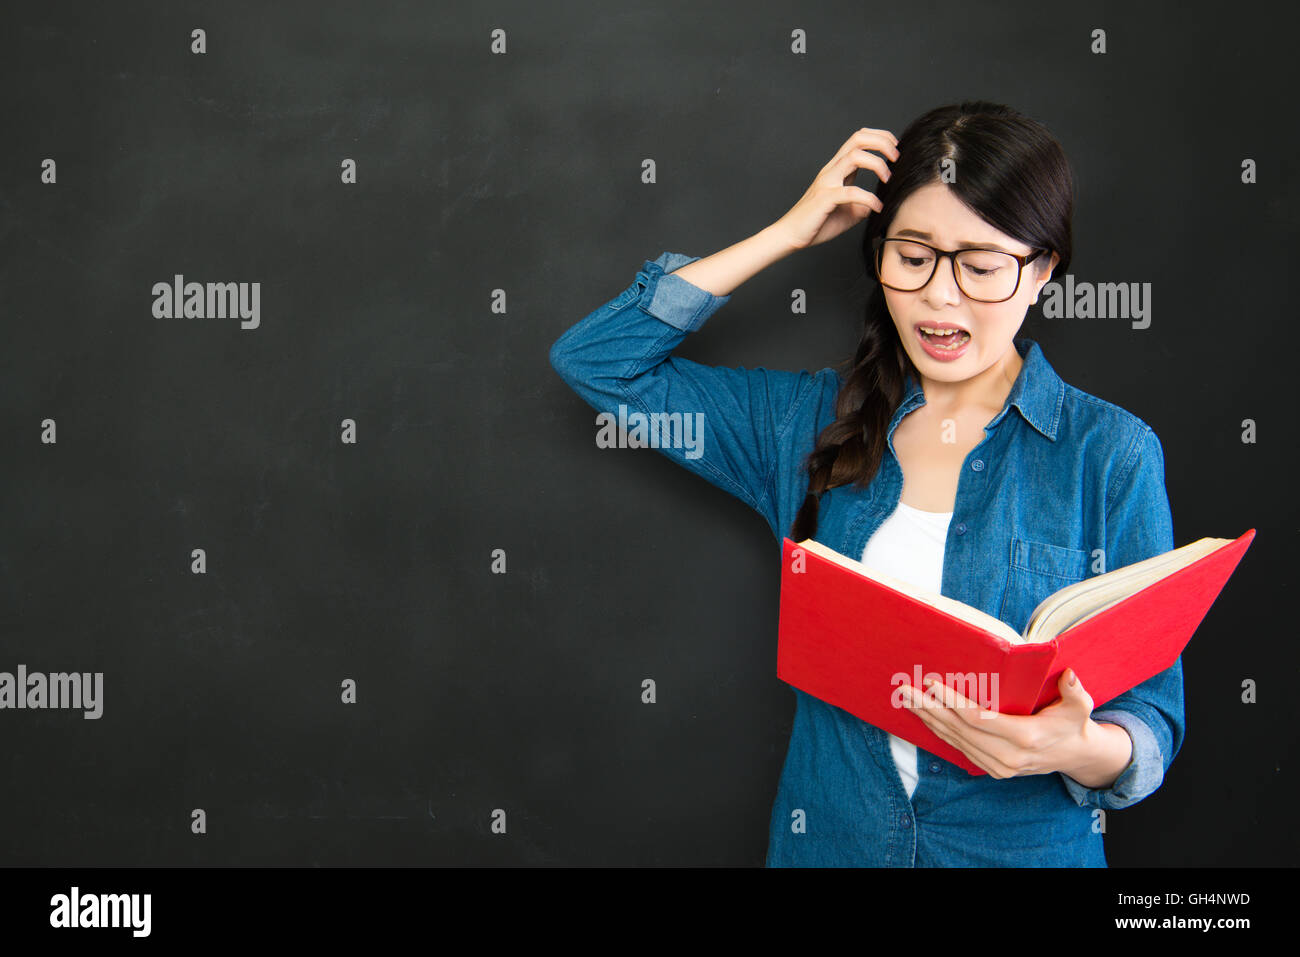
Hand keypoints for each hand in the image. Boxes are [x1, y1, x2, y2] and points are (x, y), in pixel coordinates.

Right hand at [771, 127, 899, 250]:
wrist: (791, 235)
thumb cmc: (817, 223)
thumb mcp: (848, 212)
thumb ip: (863, 203)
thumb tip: (877, 204)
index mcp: (837, 169)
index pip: (859, 139)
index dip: (880, 138)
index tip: (895, 150)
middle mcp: (832, 170)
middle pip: (858, 139)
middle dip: (882, 142)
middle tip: (896, 158)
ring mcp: (827, 182)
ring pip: (854, 156)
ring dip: (877, 164)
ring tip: (888, 179)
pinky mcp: (825, 198)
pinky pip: (851, 192)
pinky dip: (869, 198)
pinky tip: (877, 208)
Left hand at [899, 667, 1117, 779]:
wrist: (1074, 756)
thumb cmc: (1073, 723)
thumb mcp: (1080, 706)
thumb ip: (1075, 692)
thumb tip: (1070, 676)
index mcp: (1025, 737)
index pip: (978, 718)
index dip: (952, 701)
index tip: (931, 684)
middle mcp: (1007, 756)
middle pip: (958, 729)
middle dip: (929, 708)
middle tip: (904, 689)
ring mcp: (998, 766)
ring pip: (954, 740)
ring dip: (928, 719)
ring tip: (906, 700)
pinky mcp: (992, 769)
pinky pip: (959, 749)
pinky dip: (939, 732)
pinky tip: (924, 717)